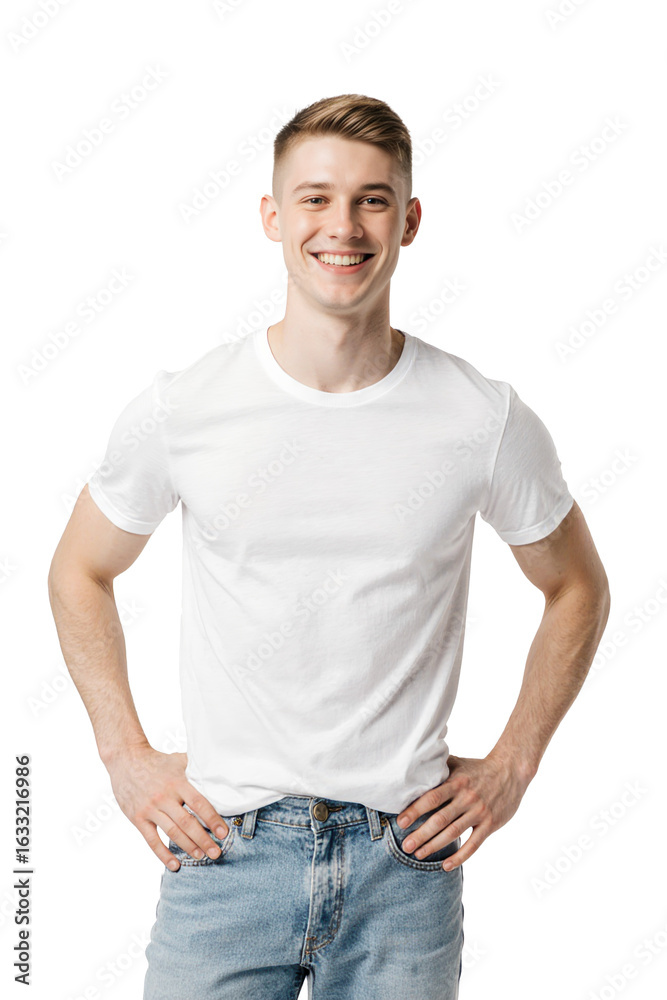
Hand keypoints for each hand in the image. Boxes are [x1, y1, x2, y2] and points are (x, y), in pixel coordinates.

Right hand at [104, 745, 229, 869]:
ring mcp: (150, 808)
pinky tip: (174, 865)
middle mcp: (165, 796)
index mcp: (178, 782)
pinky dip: (163, 854)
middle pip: (187, 822)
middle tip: (216, 853)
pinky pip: (152, 840)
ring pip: (172, 832)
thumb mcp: (178, 760)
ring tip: (201, 857)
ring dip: (188, 847)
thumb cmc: (157, 761)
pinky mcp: (138, 818)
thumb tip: (219, 774)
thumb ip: (197, 768)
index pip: (199, 804)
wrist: (127, 759)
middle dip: (204, 840)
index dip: (212, 820)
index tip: (223, 833)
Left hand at [396, 753, 534, 869]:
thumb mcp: (458, 763)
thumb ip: (439, 768)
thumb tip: (414, 767)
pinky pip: (474, 844)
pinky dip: (460, 857)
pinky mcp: (490, 824)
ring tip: (419, 855)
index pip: (432, 798)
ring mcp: (479, 812)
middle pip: (440, 819)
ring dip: (435, 846)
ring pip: (454, 833)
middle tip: (406, 846)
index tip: (401, 822)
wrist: (510, 771)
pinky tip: (446, 865)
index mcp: (456, 782)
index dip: (415, 810)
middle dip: (421, 834)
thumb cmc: (479, 768)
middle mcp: (467, 798)